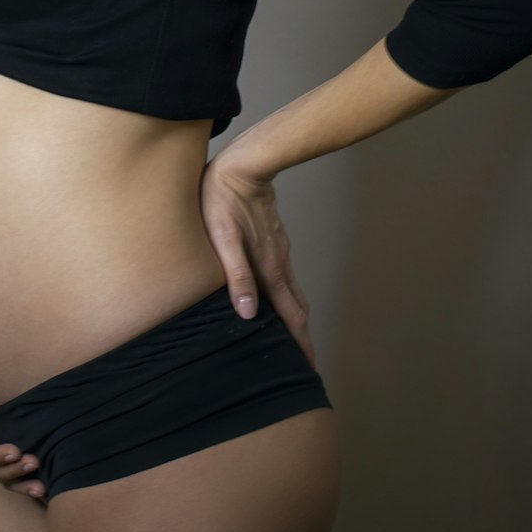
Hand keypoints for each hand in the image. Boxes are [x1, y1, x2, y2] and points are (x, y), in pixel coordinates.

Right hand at [0, 362, 46, 502]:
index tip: (15, 450)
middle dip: (13, 470)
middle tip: (35, 461)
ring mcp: (2, 446)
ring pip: (9, 476)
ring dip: (24, 480)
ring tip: (42, 481)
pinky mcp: (20, 443)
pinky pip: (22, 472)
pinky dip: (32, 482)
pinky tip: (47, 485)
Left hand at [200, 152, 319, 370]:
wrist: (244, 164)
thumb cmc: (223, 200)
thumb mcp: (223, 239)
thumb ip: (236, 275)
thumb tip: (247, 313)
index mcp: (269, 268)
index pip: (290, 316)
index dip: (299, 344)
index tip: (308, 367)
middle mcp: (279, 263)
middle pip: (297, 308)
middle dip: (301, 336)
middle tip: (304, 361)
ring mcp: (279, 250)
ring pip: (291, 291)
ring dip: (294, 316)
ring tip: (291, 335)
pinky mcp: (273, 239)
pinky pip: (284, 276)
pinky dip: (286, 296)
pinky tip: (275, 296)